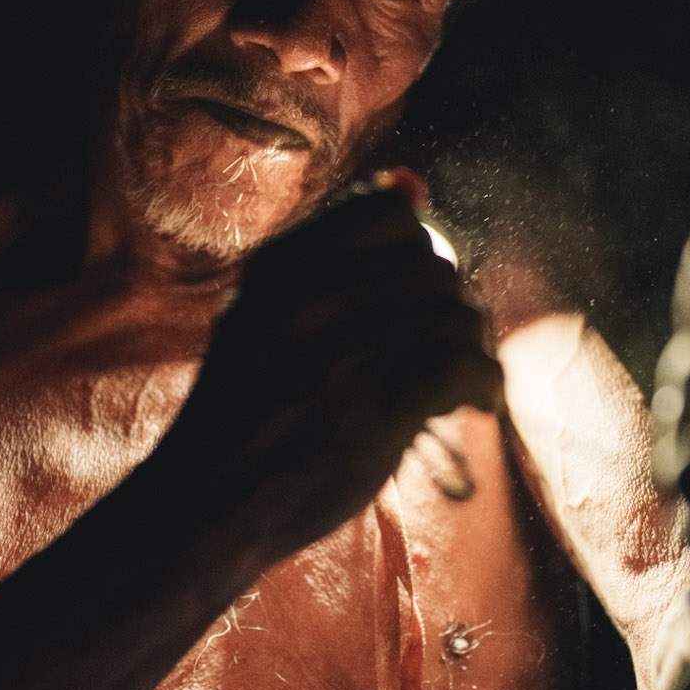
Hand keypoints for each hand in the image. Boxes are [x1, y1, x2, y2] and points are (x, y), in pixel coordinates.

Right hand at [161, 182, 502, 562]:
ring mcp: (345, 354)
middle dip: (452, 307)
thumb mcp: (259, 315)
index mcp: (280, 268)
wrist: (202, 505)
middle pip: (431, 268)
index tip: (418, 289)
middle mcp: (313, 299)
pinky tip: (480, 406)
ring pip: (454, 316)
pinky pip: (465, 368)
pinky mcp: (379, 408)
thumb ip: (330, 255)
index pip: (388, 213)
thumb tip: (412, 184)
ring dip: (473, 348)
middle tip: (452, 346)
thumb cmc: (239, 413)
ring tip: (468, 382)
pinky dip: (487, 385)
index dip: (418, 248)